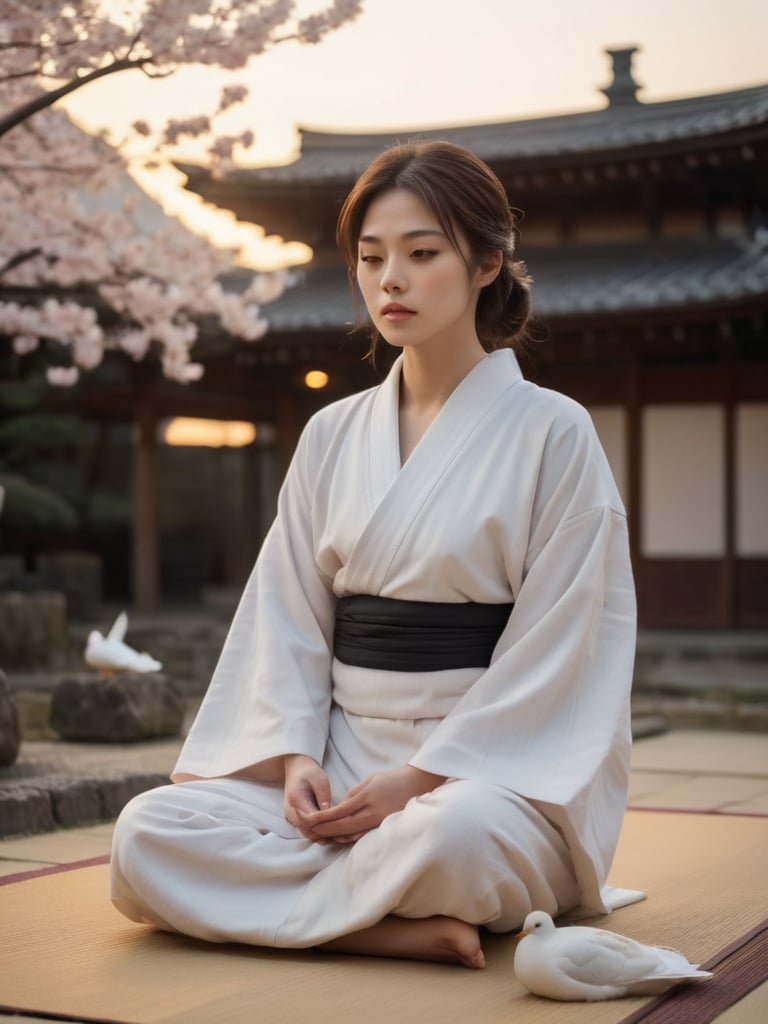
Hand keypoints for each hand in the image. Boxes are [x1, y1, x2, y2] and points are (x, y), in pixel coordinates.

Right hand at [283, 754, 331, 841]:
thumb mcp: (320, 780)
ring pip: (306, 833)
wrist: (297, 769)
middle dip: (324, 834)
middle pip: (307, 830)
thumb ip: (324, 797)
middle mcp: (290, 810)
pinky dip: (317, 833)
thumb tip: (330, 814)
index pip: (309, 819)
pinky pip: (305, 830)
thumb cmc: (309, 772)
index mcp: (295, 798)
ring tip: (338, 836)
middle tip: (342, 835)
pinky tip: (331, 833)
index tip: (339, 825)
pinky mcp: (295, 819)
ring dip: (321, 836)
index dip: (324, 824)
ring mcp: (290, 816)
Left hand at [302, 765, 445, 844]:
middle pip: (344, 826)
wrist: (415, 785)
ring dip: (335, 836)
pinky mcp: (383, 827)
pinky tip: (339, 837)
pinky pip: (362, 836)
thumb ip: (353, 794)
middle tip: (311, 831)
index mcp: (368, 796)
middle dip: (326, 829)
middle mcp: (373, 811)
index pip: (341, 810)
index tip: (312, 819)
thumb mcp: (370, 780)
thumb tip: (339, 808)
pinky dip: (349, 838)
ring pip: (352, 835)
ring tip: (321, 836)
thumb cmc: (391, 780)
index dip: (324, 817)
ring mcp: (379, 822)